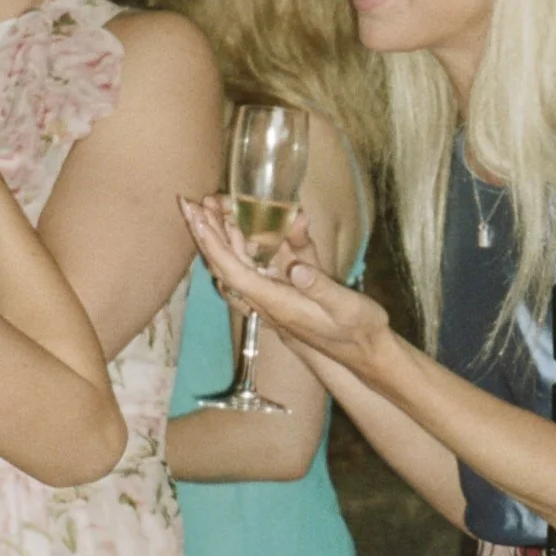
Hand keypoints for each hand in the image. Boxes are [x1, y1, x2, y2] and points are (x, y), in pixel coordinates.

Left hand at [180, 195, 392, 377]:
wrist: (366, 353)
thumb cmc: (359, 330)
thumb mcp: (346, 307)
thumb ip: (321, 287)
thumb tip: (297, 269)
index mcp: (278, 303)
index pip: (234, 270)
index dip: (214, 244)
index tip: (198, 218)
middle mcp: (268, 301)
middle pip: (226, 264)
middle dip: (207, 233)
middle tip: (190, 202)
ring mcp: (272, 298)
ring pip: (237, 263)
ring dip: (221, 235)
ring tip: (209, 206)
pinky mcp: (282, 294)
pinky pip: (252, 267)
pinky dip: (241, 244)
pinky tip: (237, 228)